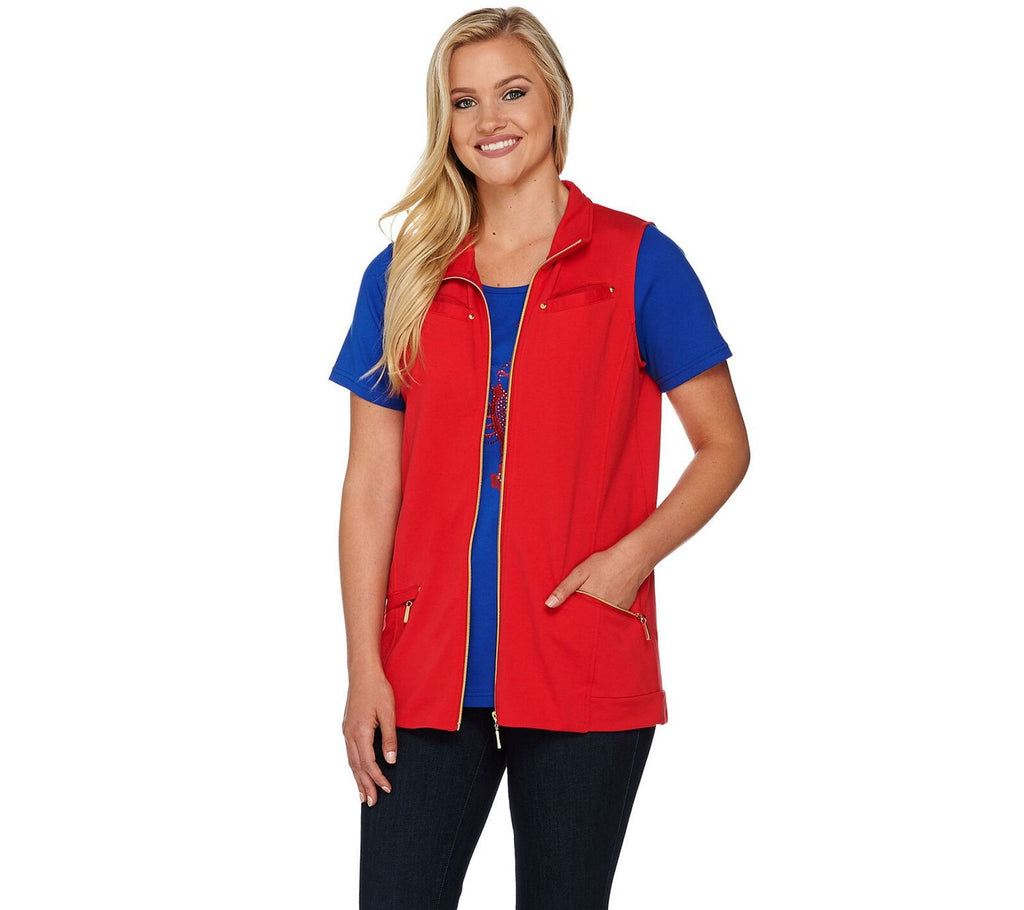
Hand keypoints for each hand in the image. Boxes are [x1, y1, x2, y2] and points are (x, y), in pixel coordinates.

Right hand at [342, 667, 397, 807]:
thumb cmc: (378, 690)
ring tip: (363, 796)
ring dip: (357, 779)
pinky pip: (349, 753)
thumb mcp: (388, 713)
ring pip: (351, 762)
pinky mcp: (347, 727)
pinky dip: (354, 767)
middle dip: (365, 786)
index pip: (369, 763)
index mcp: (360, 732)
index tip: (387, 789)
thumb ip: (389, 738)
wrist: (363, 673)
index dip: (378, 778)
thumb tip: (391, 761)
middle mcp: (349, 734)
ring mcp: (346, 731)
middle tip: (372, 803)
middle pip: (357, 767)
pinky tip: (357, 772)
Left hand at [544, 545, 648, 609]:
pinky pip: (613, 614)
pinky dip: (608, 610)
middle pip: (588, 619)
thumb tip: (549, 605)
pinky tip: (608, 598)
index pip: (575, 618)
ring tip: (595, 600)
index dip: (569, 618)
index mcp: (589, 602)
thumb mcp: (580, 572)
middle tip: (580, 611)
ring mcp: (615, 610)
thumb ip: (564, 589)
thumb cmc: (605, 562)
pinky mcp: (625, 609)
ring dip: (596, 613)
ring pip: (601, 617)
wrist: (632, 558)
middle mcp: (603, 610)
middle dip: (583, 617)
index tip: (563, 621)